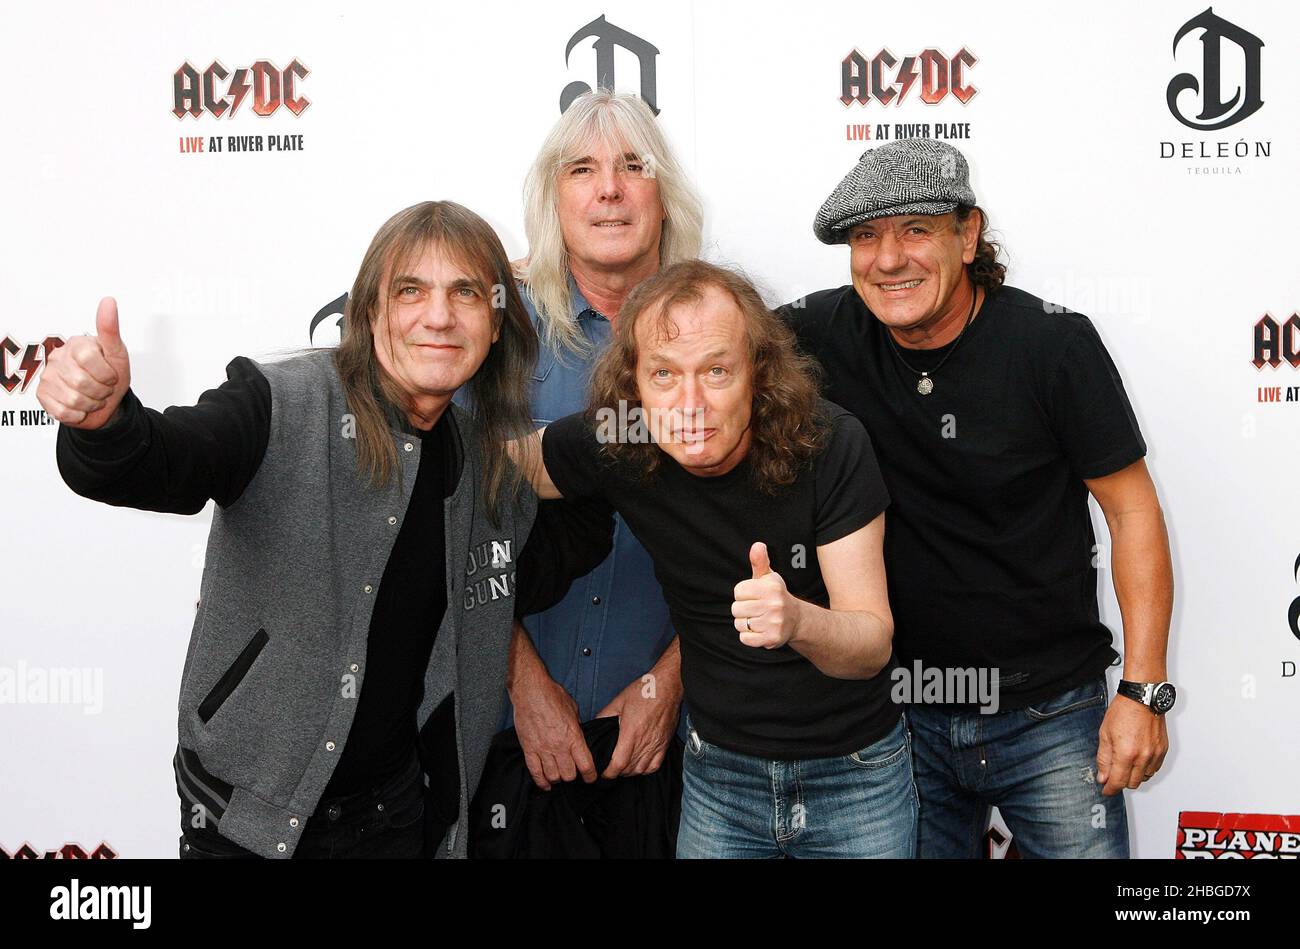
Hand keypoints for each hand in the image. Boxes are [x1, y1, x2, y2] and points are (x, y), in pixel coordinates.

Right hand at [37, 297, 131, 429]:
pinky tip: (81, 406)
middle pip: (81, 382)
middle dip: (100, 391)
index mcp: (76, 344)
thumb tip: (108, 301)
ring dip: (91, 403)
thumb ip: (110, 329)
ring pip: (73, 399)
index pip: (88, 359)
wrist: (107, 402)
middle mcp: (57, 357)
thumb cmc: (112, 376)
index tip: (111, 375)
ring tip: (94, 396)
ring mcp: (48, 376)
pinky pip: (63, 412)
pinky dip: (79, 414)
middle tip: (103, 388)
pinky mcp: (43, 396)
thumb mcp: (117, 354)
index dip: (106, 374)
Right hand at [509, 665, 596, 790]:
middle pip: (569, 775)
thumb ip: (577, 727)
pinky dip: (541, 781)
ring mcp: (543, 749)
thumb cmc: (552, 695)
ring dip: (558, 778)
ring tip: (559, 776)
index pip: (586, 765)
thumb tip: (579, 737)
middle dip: (573, 776)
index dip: (590, 775)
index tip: (591, 777)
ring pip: (553, 776)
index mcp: (574, 736)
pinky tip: (545, 784)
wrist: (531, 690)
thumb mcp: (573, 710)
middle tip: (572, 772)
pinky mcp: (529, 749)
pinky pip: (535, 772)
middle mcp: (559, 746)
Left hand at [595, 668, 681, 779]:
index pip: (618, 763)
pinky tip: (639, 766)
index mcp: (631, 732)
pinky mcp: (664, 744)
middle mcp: (644, 742)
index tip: (603, 773)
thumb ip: (605, 715)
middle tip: (610, 768)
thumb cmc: (645, 691)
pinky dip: (645, 770)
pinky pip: (655, 765)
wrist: (667, 686)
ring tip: (623, 767)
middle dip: (617, 772)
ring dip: (630, 772)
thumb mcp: (619, 701)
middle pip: (629, 769)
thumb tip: (596, 724)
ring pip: (641, 770)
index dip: (609, 772)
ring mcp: (656, 744)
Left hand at [731, 542, 798, 648]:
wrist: (796, 619)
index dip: (743, 594)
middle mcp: (774, 604)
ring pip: (739, 624)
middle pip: (736, 609)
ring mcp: (774, 623)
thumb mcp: (769, 577)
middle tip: (755, 609)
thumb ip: (760, 561)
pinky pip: (745, 639)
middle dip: (742, 609)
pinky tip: (759, 630)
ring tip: (758, 619)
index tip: (753, 596)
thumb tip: (757, 545)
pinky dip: (748, 636)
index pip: (738, 591)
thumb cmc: (776, 595)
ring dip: (745, 623)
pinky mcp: (772, 638)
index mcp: (771, 587)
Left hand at [1096, 695, 1168, 795]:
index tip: (1106, 790)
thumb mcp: (1105, 734)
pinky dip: (1145, 769)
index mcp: (1126, 754)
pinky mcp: (1163, 750)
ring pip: (1145, 778)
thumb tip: (1103, 776)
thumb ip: (1104, 759)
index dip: (1110, 789)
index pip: (1118, 782)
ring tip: (1125, 764)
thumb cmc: (1123, 711)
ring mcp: (1155, 754)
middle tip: (1113, 775)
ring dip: (1134, 776)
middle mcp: (1143, 757)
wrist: (1143, 698)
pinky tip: (1138, 760)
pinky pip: (1154, 769)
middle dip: (1121, 782)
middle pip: (1132, 783)